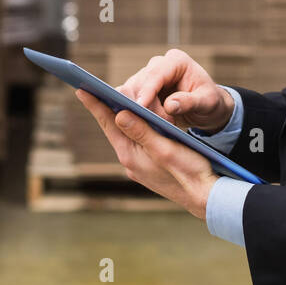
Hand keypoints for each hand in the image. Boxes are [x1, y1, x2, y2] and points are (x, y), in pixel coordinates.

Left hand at [73, 88, 217, 218]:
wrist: (204, 196)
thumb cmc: (189, 172)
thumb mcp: (165, 148)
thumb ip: (142, 132)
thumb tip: (119, 115)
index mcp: (131, 155)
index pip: (109, 124)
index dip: (95, 105)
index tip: (81, 89)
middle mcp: (130, 161)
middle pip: (114, 128)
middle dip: (106, 107)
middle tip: (94, 88)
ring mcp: (139, 165)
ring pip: (126, 134)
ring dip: (121, 116)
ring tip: (114, 98)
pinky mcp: (149, 166)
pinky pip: (137, 141)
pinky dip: (135, 127)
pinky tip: (139, 119)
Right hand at [116, 48, 234, 133]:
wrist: (206, 107)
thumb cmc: (210, 102)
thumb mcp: (207, 102)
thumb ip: (190, 102)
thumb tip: (169, 106)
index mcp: (176, 61)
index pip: (156, 74)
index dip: (147, 90)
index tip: (140, 107)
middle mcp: (158, 65)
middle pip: (139, 82)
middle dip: (142, 105)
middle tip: (156, 125)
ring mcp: (147, 77)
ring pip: (130, 92)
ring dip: (137, 111)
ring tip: (156, 127)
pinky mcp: (140, 90)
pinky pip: (129, 100)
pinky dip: (132, 113)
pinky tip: (141, 125)